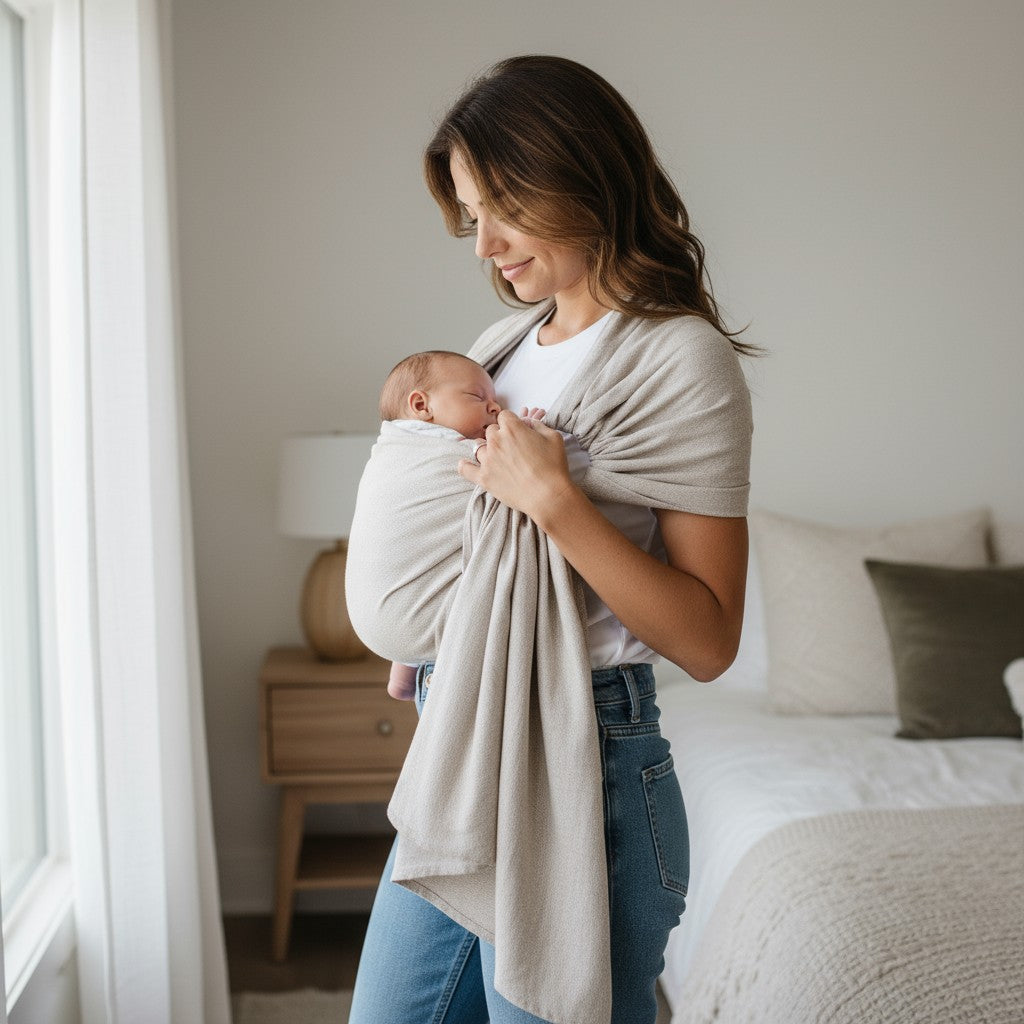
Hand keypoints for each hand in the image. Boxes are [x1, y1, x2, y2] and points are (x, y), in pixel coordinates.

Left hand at [458, 409, 575, 520]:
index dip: (511, 422)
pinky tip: (465, 464)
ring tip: (497, 459)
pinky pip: (466, 469)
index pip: (504, 416)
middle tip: (511, 447)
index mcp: (512, 428)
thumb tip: (527, 423)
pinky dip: (465, 466)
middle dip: (500, 436)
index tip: (517, 430)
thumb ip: (537, 424)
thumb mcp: (553, 437)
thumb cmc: (553, 465)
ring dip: (487, 450)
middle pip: (491, 431)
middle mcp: (496, 440)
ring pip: (479, 447)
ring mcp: (487, 459)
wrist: (548, 495)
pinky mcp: (483, 478)